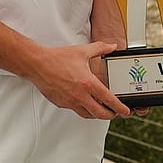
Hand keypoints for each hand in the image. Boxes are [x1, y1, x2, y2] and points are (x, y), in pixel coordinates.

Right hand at [27, 42, 144, 118]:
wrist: (37, 64)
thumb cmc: (57, 58)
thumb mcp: (83, 51)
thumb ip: (100, 48)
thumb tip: (112, 46)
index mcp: (87, 83)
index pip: (108, 100)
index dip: (119, 107)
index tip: (125, 111)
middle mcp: (79, 95)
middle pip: (99, 113)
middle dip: (110, 115)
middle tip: (115, 112)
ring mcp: (70, 101)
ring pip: (87, 115)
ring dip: (96, 114)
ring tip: (102, 110)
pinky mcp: (61, 103)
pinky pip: (75, 110)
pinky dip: (83, 109)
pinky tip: (85, 103)